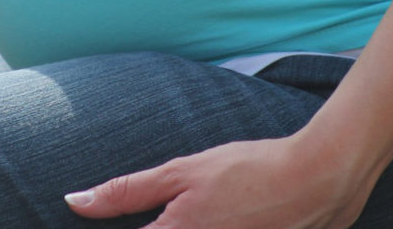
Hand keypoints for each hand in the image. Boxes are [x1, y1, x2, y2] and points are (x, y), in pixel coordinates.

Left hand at [66, 134, 376, 228]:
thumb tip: (75, 201)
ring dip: (176, 224)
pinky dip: (209, 228)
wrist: (318, 180)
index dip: (110, 226)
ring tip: (211, 205)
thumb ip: (126, 192)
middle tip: (185, 206)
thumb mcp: (182, 173)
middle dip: (155, 224)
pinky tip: (220, 217)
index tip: (122, 214)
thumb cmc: (248, 169)